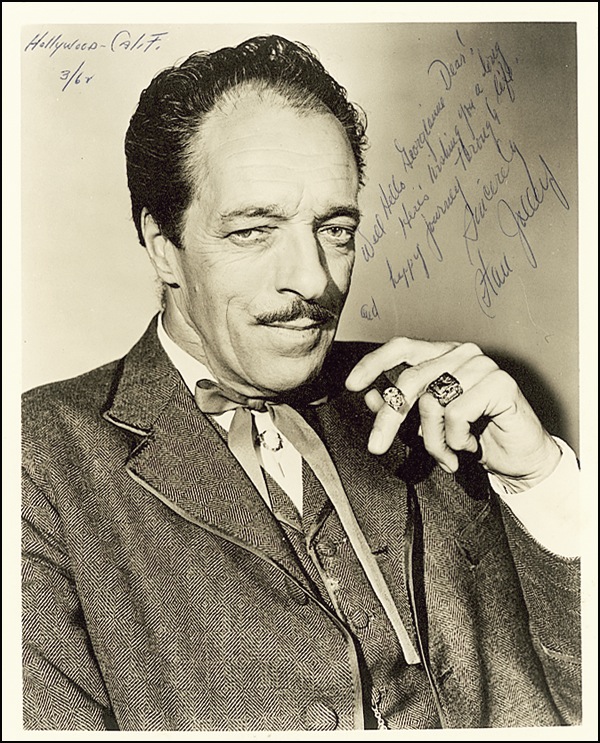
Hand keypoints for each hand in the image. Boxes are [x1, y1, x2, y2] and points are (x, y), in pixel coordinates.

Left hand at [345, 338, 561, 491]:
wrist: (519, 460)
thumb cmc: (473, 437)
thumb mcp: (426, 426)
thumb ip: (400, 408)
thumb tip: (371, 397)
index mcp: (443, 355)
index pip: (401, 347)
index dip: (374, 363)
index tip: (351, 384)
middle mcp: (462, 353)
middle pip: (409, 379)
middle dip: (389, 419)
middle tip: (376, 446)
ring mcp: (482, 365)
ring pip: (431, 401)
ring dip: (431, 439)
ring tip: (445, 454)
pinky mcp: (500, 383)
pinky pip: (456, 413)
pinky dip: (456, 439)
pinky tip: (470, 445)